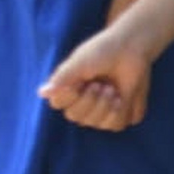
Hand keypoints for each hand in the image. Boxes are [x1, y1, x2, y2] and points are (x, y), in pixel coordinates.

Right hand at [38, 26, 153, 130]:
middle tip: (101, 84)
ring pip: (96, 123)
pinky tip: (121, 97)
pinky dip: (119, 111)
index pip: (58, 104)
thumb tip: (41, 93)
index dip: (69, 96)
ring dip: (105, 106)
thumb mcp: (80, 62)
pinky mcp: (118, 114)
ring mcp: (99, 110)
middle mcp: (81, 102)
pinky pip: (115, 125)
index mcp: (67, 88)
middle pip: (76, 117)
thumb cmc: (103, 51)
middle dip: (90, 101)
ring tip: (112, 88)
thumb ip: (62, 78)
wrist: (131, 49)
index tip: (81, 82)